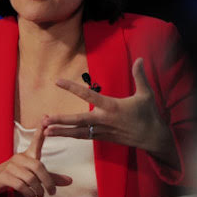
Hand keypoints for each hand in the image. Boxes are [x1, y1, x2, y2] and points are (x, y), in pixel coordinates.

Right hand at [0, 118, 71, 196]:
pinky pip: (20, 185)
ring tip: (40, 195)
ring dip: (37, 190)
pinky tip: (31, 195)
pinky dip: (28, 193)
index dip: (41, 130)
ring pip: (30, 178)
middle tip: (52, 192)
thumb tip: (70, 181)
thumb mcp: (34, 175)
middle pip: (38, 167)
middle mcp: (19, 158)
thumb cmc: (17, 175)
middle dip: (48, 181)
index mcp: (28, 155)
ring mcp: (10, 166)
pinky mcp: (4, 176)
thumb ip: (51, 177)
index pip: (36, 140)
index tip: (46, 117)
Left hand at [47, 58, 173, 160]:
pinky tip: (60, 134)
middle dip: (61, 120)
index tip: (57, 82)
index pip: (88, 95)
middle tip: (44, 120)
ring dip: (61, 131)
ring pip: (78, 132)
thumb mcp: (146, 94)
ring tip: (44, 131)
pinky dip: (71, 135)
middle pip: (78, 120)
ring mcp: (102, 131)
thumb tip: (140, 59)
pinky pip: (84, 137)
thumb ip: (140, 76)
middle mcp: (104, 120)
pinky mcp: (103, 138)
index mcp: (112, 106)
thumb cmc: (149, 114)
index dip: (72, 88)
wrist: (152, 138)